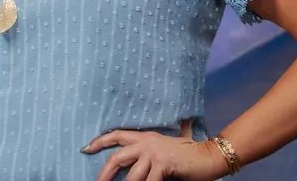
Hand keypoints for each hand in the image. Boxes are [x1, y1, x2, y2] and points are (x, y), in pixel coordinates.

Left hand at [82, 120, 229, 180]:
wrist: (210, 157)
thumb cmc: (193, 151)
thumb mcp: (180, 139)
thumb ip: (178, 131)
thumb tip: (185, 120)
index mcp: (147, 136)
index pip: (118, 135)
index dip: (100, 141)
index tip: (85, 148)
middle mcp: (148, 143)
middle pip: (117, 157)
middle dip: (104, 173)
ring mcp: (155, 154)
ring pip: (131, 176)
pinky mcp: (163, 165)